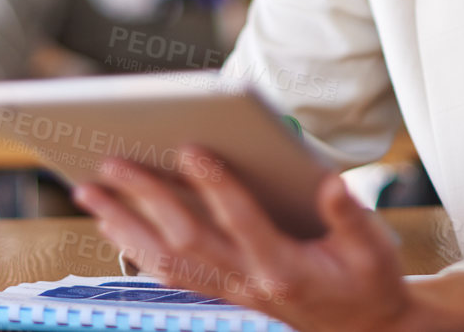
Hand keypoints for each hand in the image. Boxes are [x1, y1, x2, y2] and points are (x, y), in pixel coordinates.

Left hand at [71, 146, 463, 331]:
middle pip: (187, 239)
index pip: (243, 222)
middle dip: (146, 198)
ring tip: (87, 189)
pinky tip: (110, 219)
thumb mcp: (376, 250)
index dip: (217, 186)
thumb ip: (352, 217)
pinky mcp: (220, 290)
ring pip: (164, 259)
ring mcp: (229, 290)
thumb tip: (329, 183)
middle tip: (111, 160)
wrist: (362, 329)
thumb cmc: (368, 280)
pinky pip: (166, 271)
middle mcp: (249, 283)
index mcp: (286, 269)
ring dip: (123, 223)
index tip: (191, 148)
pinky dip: (133, 244)